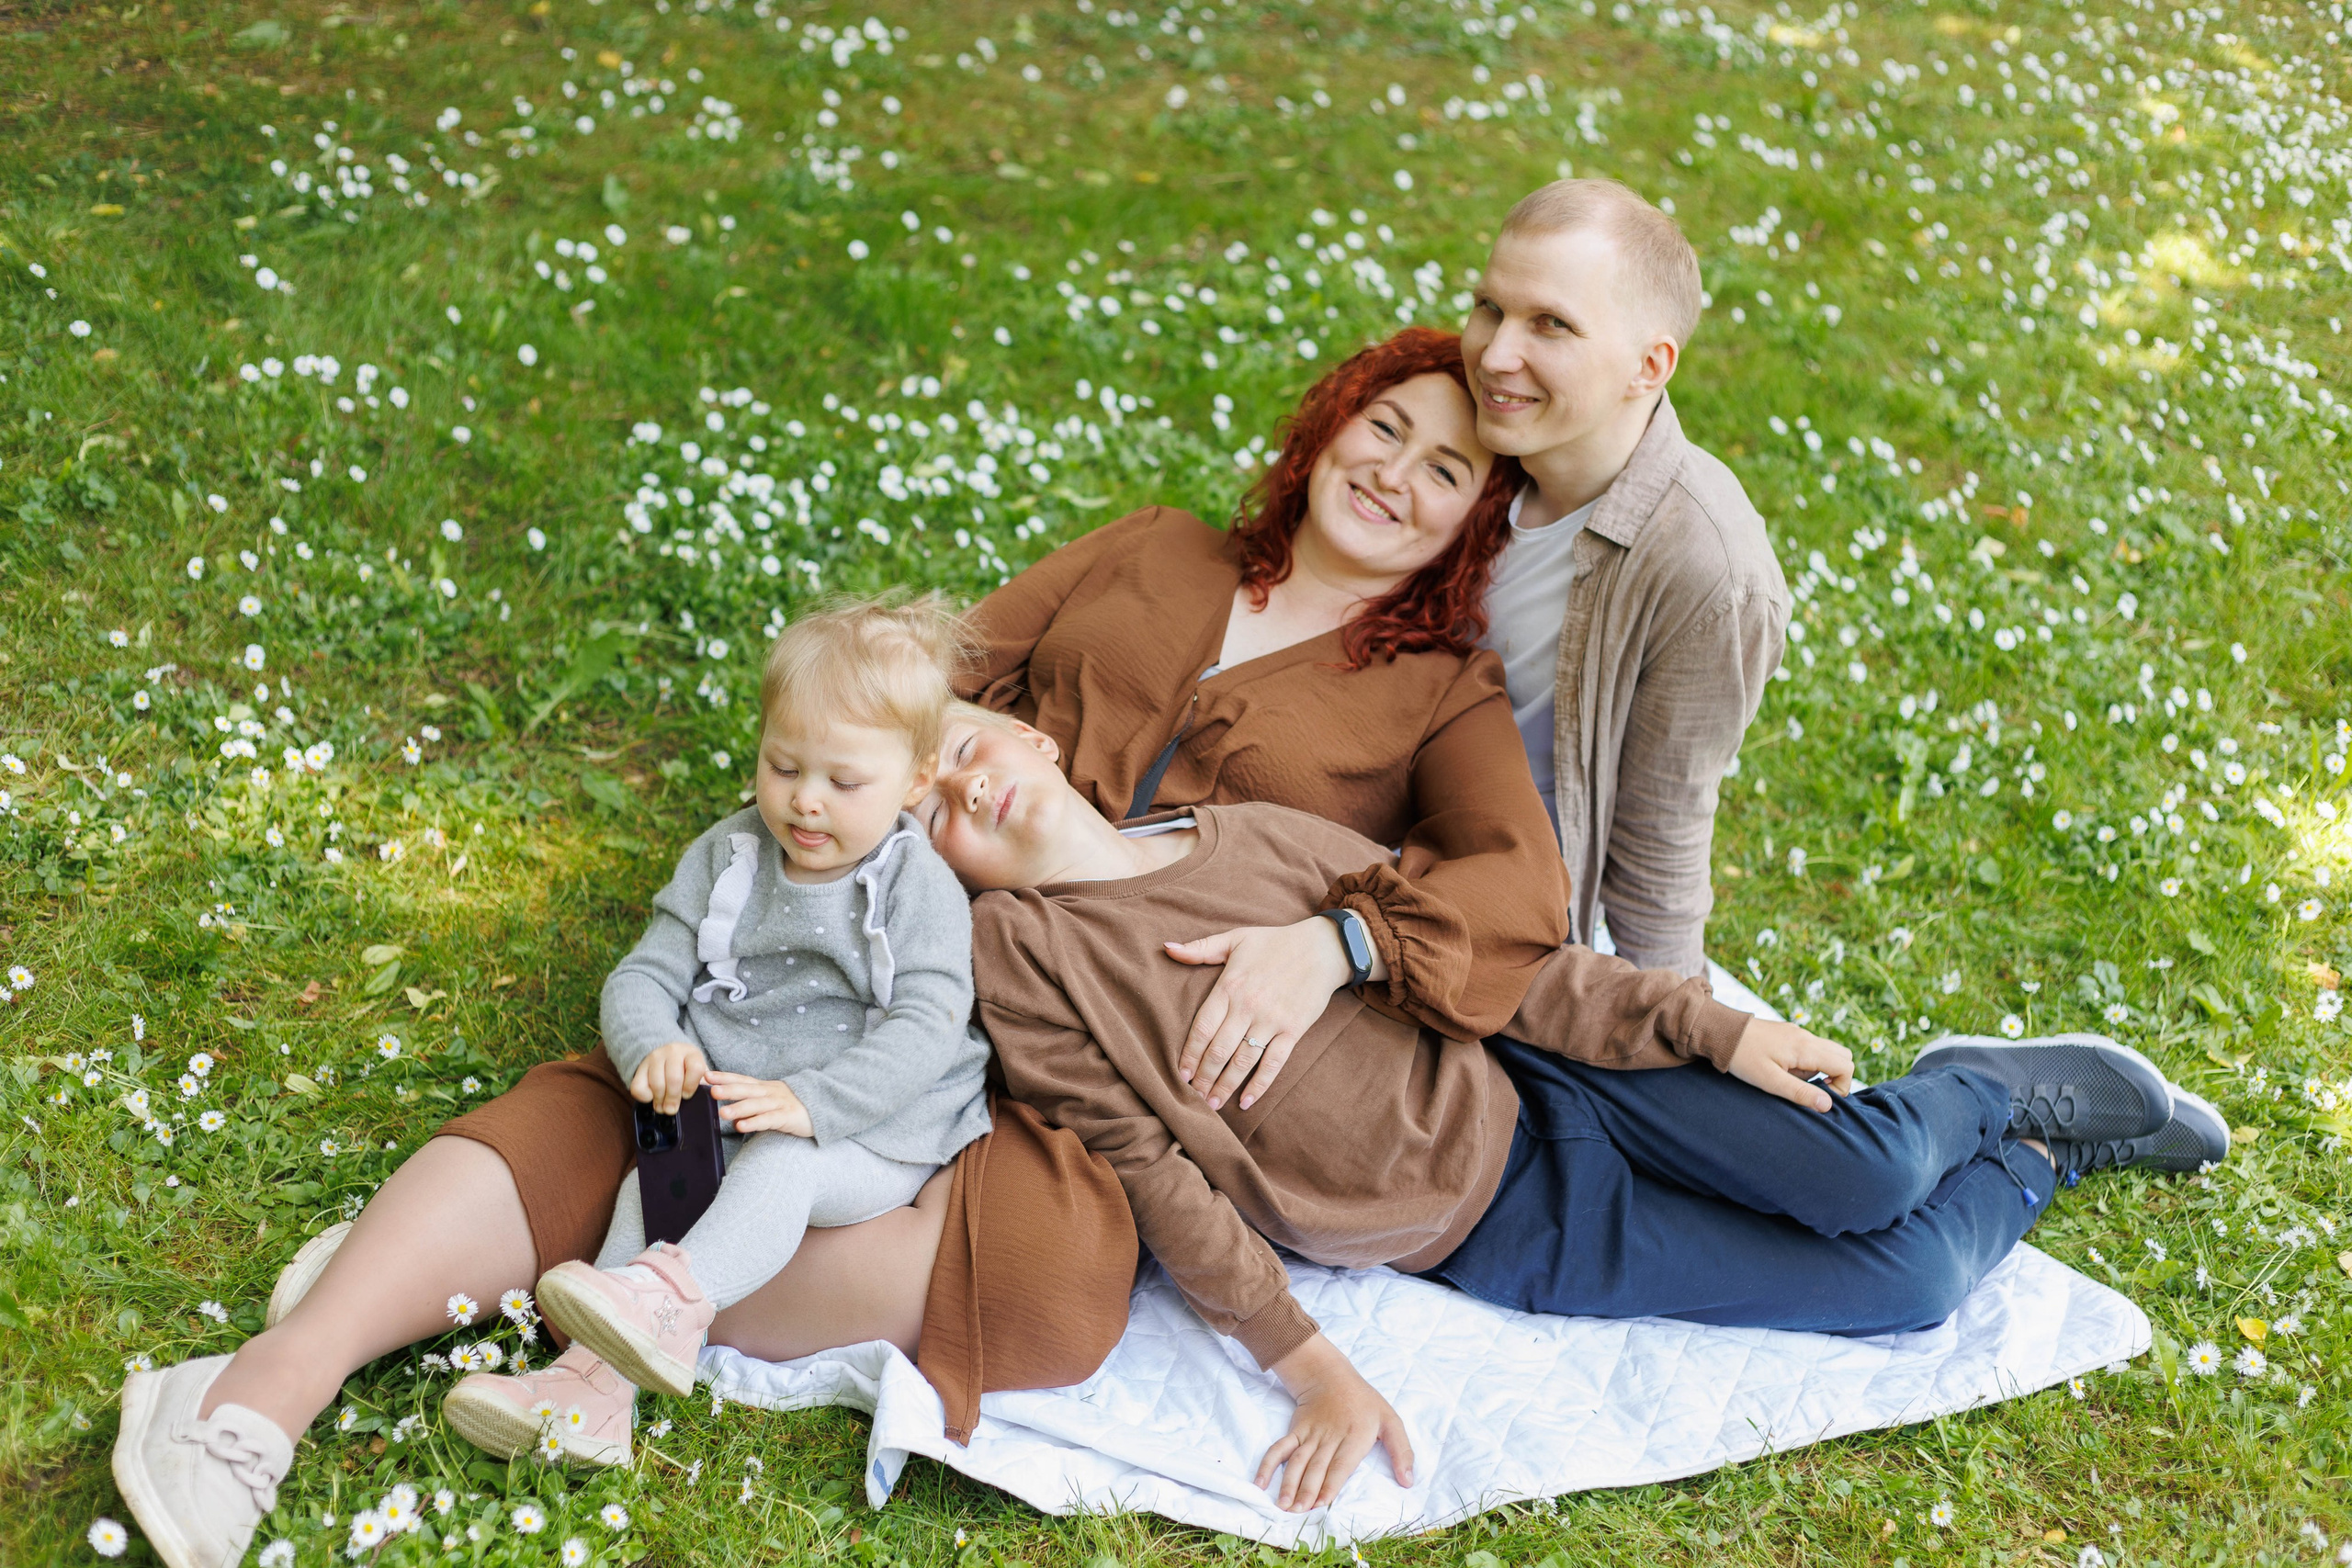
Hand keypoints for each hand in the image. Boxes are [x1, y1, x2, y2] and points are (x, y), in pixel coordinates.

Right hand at [629, 1041, 709, 1113]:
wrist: (668, 1055)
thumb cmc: (686, 1068)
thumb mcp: (698, 1073)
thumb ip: (702, 1085)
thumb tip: (702, 1101)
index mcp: (692, 1053)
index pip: (695, 1069)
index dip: (691, 1086)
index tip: (687, 1096)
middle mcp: (673, 1051)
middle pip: (674, 1079)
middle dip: (673, 1099)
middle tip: (671, 1110)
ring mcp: (655, 1057)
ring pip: (656, 1083)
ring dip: (659, 1100)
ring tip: (662, 1107)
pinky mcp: (641, 1066)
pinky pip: (638, 1086)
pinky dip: (645, 1096)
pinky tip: (652, 1097)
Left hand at [704, 1071, 814, 1136]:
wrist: (825, 1108)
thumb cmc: (793, 1107)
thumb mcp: (771, 1102)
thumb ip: (752, 1106)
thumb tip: (731, 1113)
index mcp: (765, 1088)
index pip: (742, 1079)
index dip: (724, 1077)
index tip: (706, 1075)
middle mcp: (770, 1092)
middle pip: (747, 1089)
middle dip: (728, 1089)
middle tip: (710, 1090)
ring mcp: (780, 1103)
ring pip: (756, 1105)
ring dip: (738, 1108)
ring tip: (721, 1113)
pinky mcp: (788, 1116)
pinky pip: (768, 1120)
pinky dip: (754, 1122)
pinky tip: (741, 1126)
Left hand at [1164, 918, 1360, 1110]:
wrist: (1323, 947)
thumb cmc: (1275, 942)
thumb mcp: (1236, 938)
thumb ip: (1200, 948)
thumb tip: (1167, 947)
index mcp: (1229, 986)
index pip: (1202, 1028)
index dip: (1189, 1054)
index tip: (1180, 1074)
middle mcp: (1248, 1006)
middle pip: (1219, 1050)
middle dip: (1203, 1077)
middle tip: (1192, 1097)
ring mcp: (1271, 1020)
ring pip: (1242, 1061)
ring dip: (1225, 1085)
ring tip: (1212, 1104)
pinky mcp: (1293, 1030)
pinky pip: (1273, 1063)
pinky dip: (1260, 1084)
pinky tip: (1246, 1101)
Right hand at [1256, 1333, 1414, 1512]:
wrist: (1330, 1375)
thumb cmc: (1365, 1402)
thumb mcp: (1391, 1421)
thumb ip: (1403, 1452)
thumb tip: (1409, 1481)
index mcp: (1355, 1437)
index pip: (1340, 1464)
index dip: (1329, 1483)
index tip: (1320, 1503)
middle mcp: (1330, 1437)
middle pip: (1315, 1467)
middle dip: (1306, 1491)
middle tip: (1297, 1513)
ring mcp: (1309, 1434)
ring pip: (1297, 1461)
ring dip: (1288, 1483)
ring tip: (1282, 1505)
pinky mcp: (1295, 1431)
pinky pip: (1279, 1448)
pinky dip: (1268, 1464)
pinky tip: (1260, 1482)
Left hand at [1725, 1017, 1854, 1112]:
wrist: (1720, 1031)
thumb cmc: (1743, 1057)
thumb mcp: (1770, 1081)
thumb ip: (1800, 1093)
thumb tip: (1828, 1105)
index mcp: (1805, 1048)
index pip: (1846, 1066)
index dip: (1842, 1086)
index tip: (1820, 1097)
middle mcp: (1806, 1037)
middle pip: (1842, 1055)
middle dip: (1835, 1076)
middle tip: (1809, 1088)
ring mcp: (1798, 1033)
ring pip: (1827, 1051)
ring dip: (1819, 1069)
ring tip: (1791, 1078)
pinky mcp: (1788, 1033)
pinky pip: (1811, 1047)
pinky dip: (1807, 1061)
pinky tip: (1783, 1068)